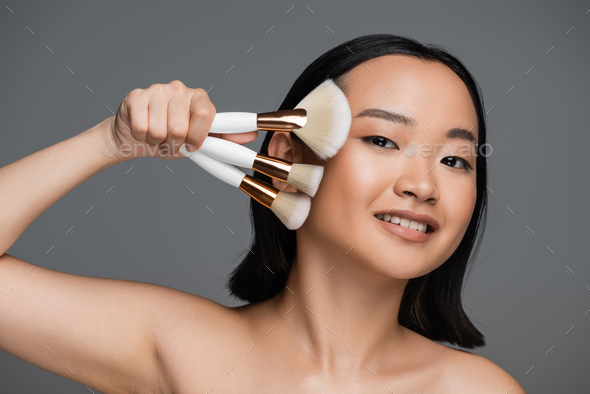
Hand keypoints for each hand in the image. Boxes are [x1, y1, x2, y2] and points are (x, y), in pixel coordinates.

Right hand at [106, 80, 258, 159]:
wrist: (137, 136)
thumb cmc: (171, 138)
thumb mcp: (200, 141)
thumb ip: (223, 138)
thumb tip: (251, 135)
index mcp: (199, 98)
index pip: (205, 114)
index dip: (198, 136)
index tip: (192, 145)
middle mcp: (180, 89)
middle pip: (180, 128)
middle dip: (175, 143)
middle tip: (170, 140)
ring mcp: (157, 89)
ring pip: (160, 130)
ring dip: (157, 141)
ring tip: (157, 135)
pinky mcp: (137, 95)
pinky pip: (142, 127)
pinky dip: (142, 136)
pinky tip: (143, 129)